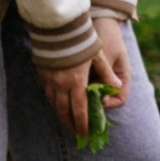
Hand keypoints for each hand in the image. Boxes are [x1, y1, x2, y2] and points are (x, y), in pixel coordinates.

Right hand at [40, 16, 129, 136]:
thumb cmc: (82, 40)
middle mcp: (61, 84)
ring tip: (67, 120)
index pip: (79, 109)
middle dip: (70, 123)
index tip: (85, 133)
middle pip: (64, 111)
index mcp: (77, 82)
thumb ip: (107, 73)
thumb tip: (117, 86)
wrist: (59, 27)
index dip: (82, 123)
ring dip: (60, 114)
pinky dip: (52, 101)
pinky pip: (46, 93)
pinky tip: (56, 103)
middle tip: (75, 132)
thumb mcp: (98, 56)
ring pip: (53, 103)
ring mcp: (49, 79)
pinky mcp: (42, 73)